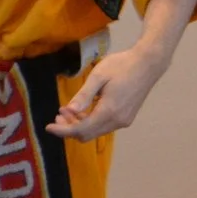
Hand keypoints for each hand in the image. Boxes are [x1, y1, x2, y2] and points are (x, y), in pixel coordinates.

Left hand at [47, 42, 170, 139]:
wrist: (149, 63)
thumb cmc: (122, 65)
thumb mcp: (98, 76)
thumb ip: (83, 96)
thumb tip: (68, 111)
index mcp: (109, 111)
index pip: (80, 129)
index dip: (62, 131)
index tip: (48, 126)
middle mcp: (117, 120)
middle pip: (87, 134)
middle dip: (69, 128)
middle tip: (59, 113)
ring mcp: (124, 120)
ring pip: (95, 131)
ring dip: (79, 124)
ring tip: (69, 109)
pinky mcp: (127, 117)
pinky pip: (104, 126)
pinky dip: (91, 122)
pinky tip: (85, 109)